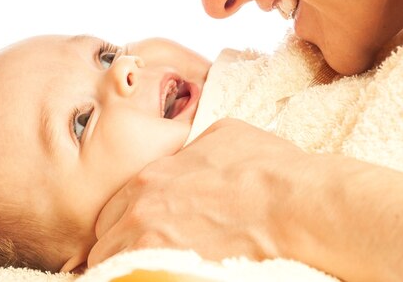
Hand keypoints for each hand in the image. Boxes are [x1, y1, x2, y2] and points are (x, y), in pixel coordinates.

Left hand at [87, 118, 309, 266]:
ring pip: (116, 265)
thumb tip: (192, 154)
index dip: (124, 221)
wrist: (295, 204)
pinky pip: (137, 279)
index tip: (137, 231)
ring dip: (128, 266)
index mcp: (151, 177)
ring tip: (150, 268)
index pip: (113, 208)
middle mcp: (142, 210)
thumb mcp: (225, 134)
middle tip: (140, 254)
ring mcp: (152, 244)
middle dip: (120, 246)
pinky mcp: (170, 270)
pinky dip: (143, 277)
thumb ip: (194, 148)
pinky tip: (162, 275)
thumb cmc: (266, 167)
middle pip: (108, 240)